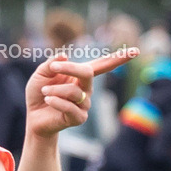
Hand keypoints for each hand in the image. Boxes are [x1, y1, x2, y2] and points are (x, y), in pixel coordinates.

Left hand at [24, 47, 139, 138]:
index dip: (119, 58)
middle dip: (69, 68)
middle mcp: (87, 89)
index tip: (136, 52)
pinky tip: (47, 101)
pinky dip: (55, 101)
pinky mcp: (79, 118)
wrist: (34, 117)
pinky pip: (69, 106)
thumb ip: (51, 64)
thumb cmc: (39, 94)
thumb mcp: (41, 74)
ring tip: (44, 93)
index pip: (103, 65)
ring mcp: (85, 104)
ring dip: (55, 90)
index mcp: (81, 75)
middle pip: (88, 73)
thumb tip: (64, 56)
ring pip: (74, 91)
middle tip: (53, 68)